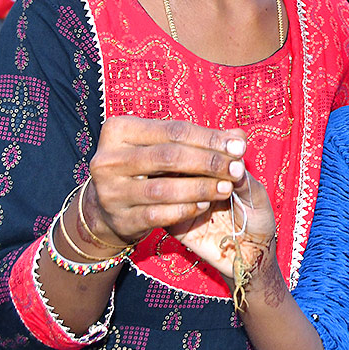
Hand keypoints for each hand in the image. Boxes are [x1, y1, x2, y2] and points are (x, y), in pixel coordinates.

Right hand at [82, 116, 249, 245]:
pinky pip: (158, 215)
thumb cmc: (149, 167)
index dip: (210, 138)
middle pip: (169, 156)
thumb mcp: (169, 147)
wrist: (112, 207)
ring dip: (201, 188)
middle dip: (209, 163)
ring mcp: (110, 191)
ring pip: (163, 188)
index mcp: (120, 130)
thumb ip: (202, 140)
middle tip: (236, 169)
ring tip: (226, 188)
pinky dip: (185, 210)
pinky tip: (205, 206)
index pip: (175, 130)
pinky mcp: (120, 219)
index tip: (240, 146)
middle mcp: (108, 159)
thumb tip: (239, 136)